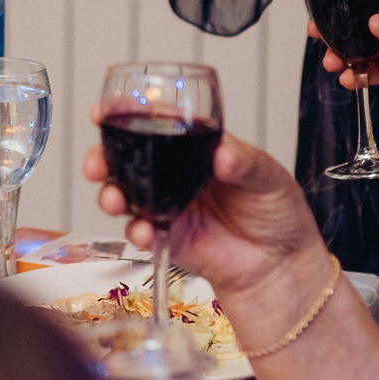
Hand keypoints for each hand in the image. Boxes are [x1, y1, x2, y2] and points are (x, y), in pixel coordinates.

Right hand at [86, 125, 321, 302]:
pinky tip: (144, 230)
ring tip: (114, 199)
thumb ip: (244, 164)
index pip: (159, 124)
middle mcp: (177, 175)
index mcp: (199, 149)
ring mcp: (169, 206)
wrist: (281, 266)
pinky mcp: (169, 238)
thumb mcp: (269, 177)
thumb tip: (224, 153)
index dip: (129, 116)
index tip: (104, 113)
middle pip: (129, 159)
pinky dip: (136, 230)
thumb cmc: (278, 214)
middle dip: (103, 158)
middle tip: (97, 163)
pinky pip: (142, 232)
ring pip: (126, 194)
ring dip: (111, 194)